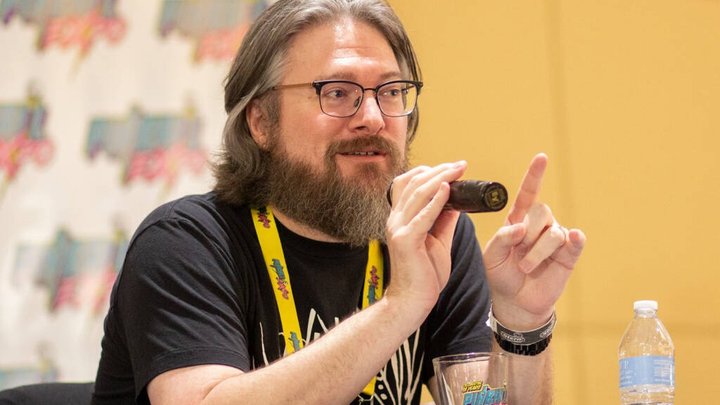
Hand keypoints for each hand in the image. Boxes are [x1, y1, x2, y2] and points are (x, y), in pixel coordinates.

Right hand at [384, 161, 466, 317]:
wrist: (412, 301)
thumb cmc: (424, 274)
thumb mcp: (438, 241)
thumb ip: (444, 220)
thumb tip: (456, 202)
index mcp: (401, 218)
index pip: (408, 184)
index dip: (428, 172)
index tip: (451, 168)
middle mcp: (396, 220)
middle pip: (414, 183)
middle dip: (438, 170)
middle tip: (460, 164)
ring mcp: (399, 229)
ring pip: (418, 194)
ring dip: (440, 178)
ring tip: (457, 170)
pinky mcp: (406, 241)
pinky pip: (422, 216)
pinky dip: (436, 200)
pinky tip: (447, 189)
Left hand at [483, 153, 585, 328]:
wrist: (515, 302)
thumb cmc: (502, 274)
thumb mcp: (492, 256)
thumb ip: (501, 239)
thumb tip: (520, 227)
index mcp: (519, 220)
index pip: (529, 193)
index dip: (535, 175)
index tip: (541, 158)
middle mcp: (540, 225)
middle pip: (541, 212)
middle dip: (527, 234)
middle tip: (518, 255)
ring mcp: (556, 239)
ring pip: (553, 232)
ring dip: (537, 252)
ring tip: (526, 267)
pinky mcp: (569, 255)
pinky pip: (575, 242)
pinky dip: (575, 240)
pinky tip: (574, 238)